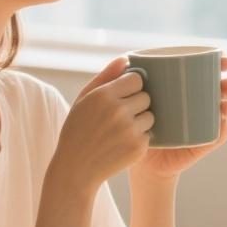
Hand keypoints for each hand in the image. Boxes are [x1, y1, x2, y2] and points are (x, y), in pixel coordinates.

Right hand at [50, 58, 153, 195]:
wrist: (76, 168)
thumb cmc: (78, 130)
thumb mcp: (84, 99)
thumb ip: (105, 76)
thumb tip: (125, 58)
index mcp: (104, 95)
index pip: (137, 79)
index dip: (131, 86)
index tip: (123, 94)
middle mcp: (118, 111)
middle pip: (146, 96)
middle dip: (137, 103)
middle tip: (120, 115)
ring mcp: (130, 130)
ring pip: (150, 115)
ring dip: (141, 120)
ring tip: (121, 129)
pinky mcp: (138, 147)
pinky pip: (150, 134)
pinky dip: (140, 137)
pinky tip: (122, 142)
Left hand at [132, 53, 226, 182]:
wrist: (136, 156)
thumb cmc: (133, 122)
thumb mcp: (129, 99)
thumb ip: (124, 79)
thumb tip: (124, 58)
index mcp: (185, 90)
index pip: (205, 73)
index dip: (218, 64)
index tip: (222, 57)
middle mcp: (197, 106)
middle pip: (218, 91)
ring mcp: (200, 125)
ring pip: (221, 112)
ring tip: (226, 101)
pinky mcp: (200, 144)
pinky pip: (216, 136)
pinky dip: (222, 130)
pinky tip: (223, 123)